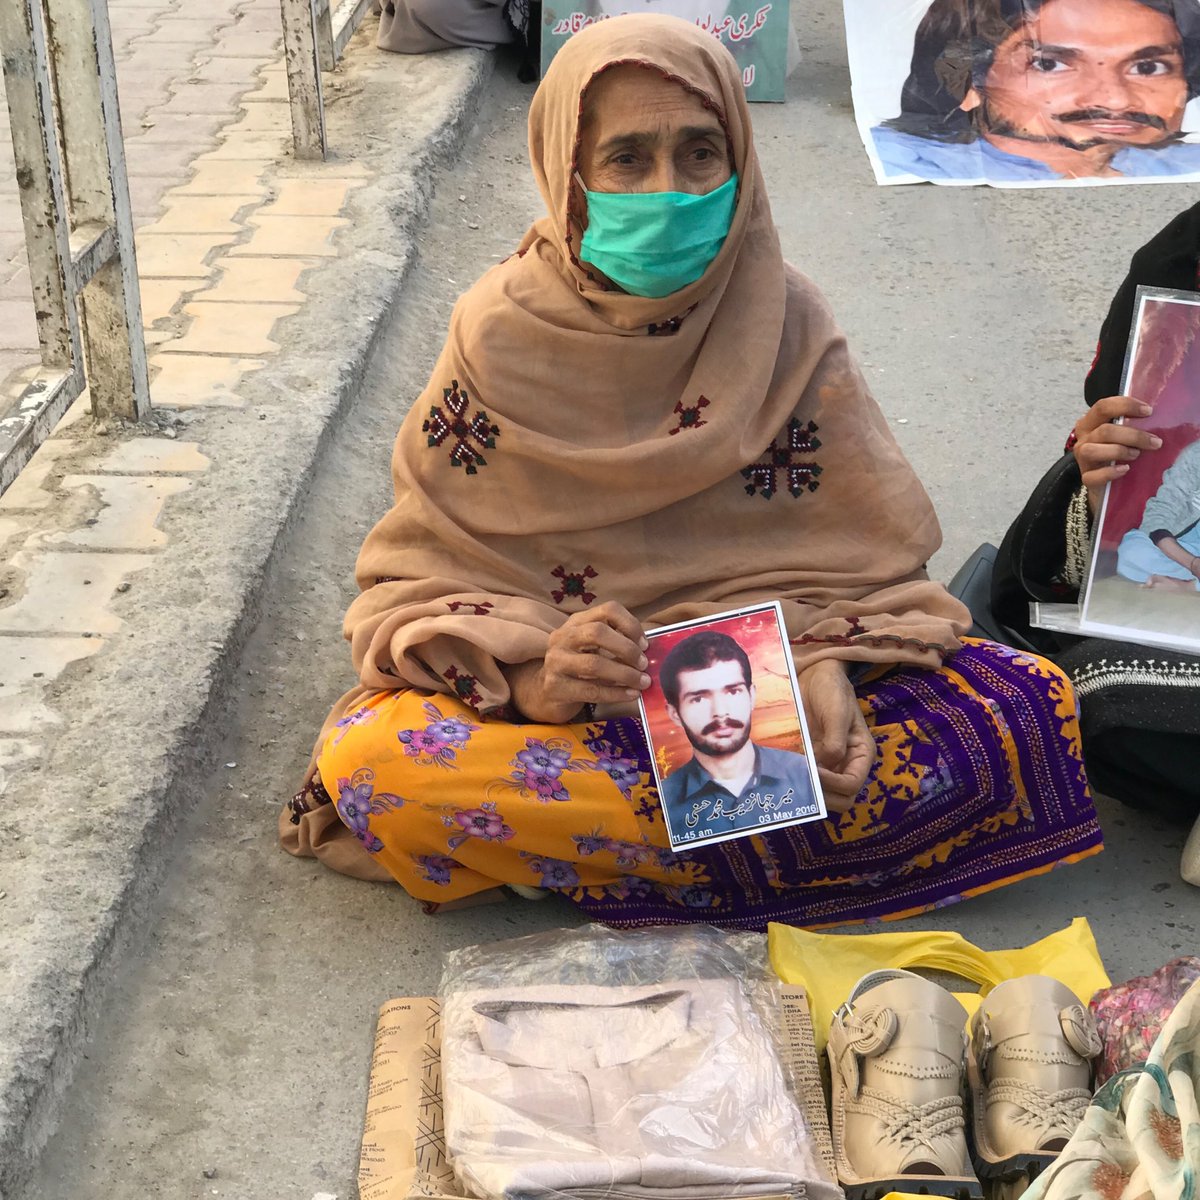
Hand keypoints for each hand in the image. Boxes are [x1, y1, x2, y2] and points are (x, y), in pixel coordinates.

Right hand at [503, 602, 648, 723]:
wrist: (545, 693)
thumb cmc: (578, 668)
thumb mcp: (593, 648)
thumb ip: (616, 643)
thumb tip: (649, 649)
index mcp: (576, 622)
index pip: (607, 610)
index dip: (630, 624)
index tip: (644, 643)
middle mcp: (562, 637)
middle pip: (598, 633)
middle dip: (626, 648)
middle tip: (643, 663)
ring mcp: (555, 662)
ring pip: (594, 664)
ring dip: (624, 674)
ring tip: (642, 682)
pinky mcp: (555, 687)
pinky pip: (591, 690)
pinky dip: (616, 694)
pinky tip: (631, 695)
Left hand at [797, 660, 873, 812]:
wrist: (814, 677)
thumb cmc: (831, 690)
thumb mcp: (837, 712)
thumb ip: (835, 741)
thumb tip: (825, 765)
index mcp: (861, 754)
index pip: (853, 785)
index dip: (834, 785)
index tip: (815, 771)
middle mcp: (846, 764)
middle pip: (841, 799)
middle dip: (823, 796)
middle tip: (803, 780)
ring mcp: (827, 765)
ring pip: (823, 795)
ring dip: (809, 792)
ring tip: (792, 778)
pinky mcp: (810, 761)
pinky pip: (806, 780)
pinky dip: (797, 782)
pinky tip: (784, 773)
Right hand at [1071, 395, 1161, 517]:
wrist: (1109, 482)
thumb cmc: (1120, 451)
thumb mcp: (1123, 433)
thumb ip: (1133, 424)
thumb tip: (1161, 418)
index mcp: (1091, 422)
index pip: (1103, 407)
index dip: (1126, 406)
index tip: (1148, 411)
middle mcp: (1084, 438)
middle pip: (1104, 430)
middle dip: (1133, 435)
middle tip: (1155, 442)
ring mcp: (1082, 458)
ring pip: (1093, 450)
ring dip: (1119, 451)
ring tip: (1136, 455)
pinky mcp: (1086, 477)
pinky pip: (1093, 476)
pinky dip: (1110, 472)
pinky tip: (1125, 469)